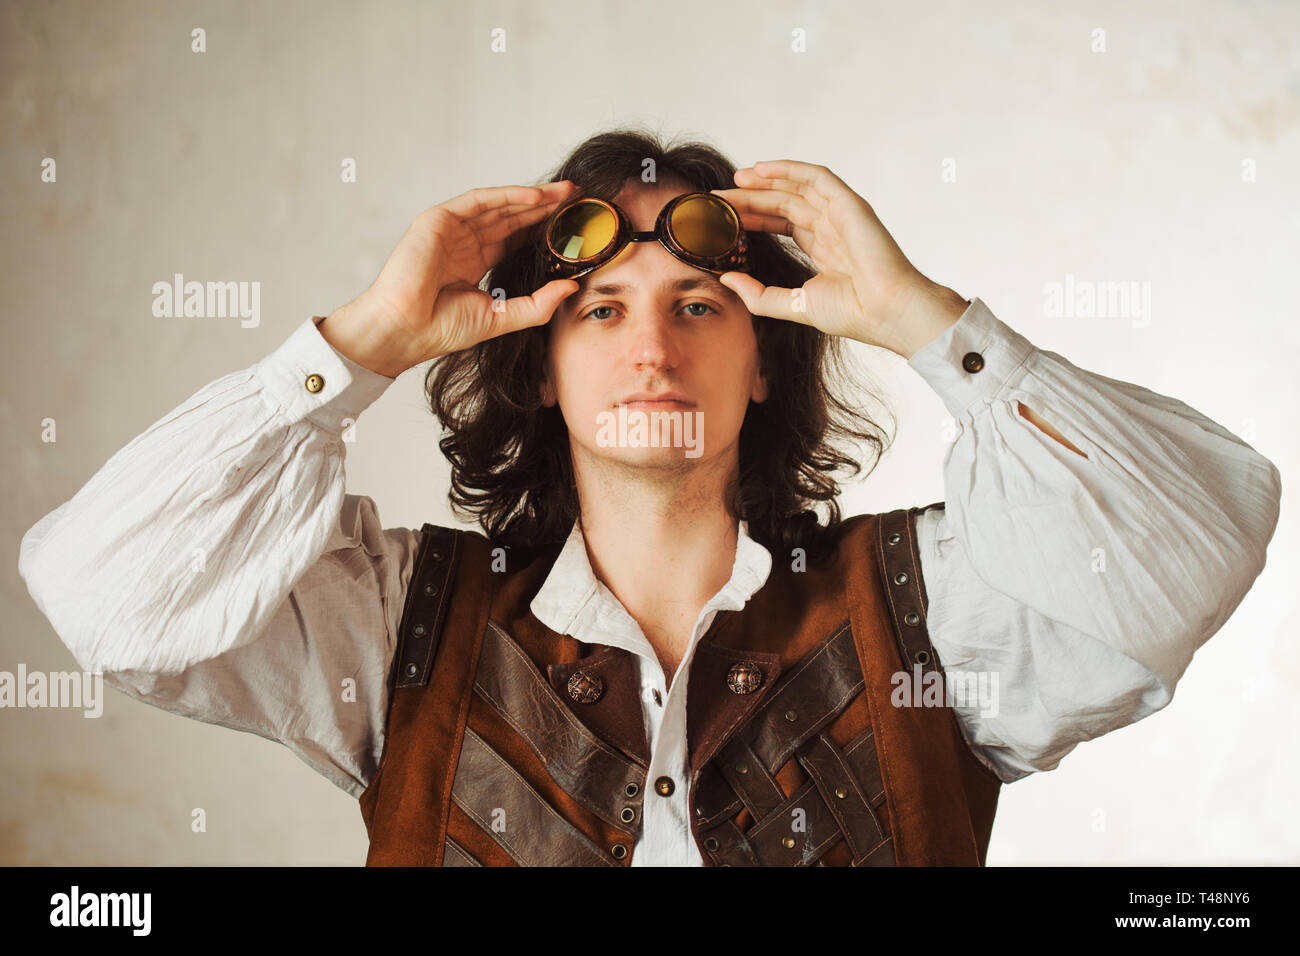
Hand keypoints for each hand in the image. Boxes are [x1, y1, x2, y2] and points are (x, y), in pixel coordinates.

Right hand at [320, 181, 580, 376]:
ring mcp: (451, 230)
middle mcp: (463, 243)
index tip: (573, 226)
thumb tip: (571, 286)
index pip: (514, 239)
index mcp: (474, 263)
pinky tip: (537, 197)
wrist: (406, 330)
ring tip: (565, 193)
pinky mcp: (439, 220)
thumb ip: (538, 304)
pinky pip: (480, 200)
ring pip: (499, 205)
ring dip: (532, 197)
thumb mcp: (502, 317)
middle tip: (576, 200)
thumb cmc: (442, 329)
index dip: (542, 231)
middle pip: (511, 218)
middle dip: (544, 208)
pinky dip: (509, 195)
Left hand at [710, 160, 965, 358]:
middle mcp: (831, 228)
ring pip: (796, 187)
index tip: (723, 218)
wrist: (887, 313)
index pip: (780, 223)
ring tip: (734, 179)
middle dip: (750, 197)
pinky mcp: (850, 205)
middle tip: (719, 197)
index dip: (752, 217)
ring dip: (765, 180)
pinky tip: (761, 169)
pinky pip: (817, 178)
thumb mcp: (793, 306)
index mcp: (822, 249)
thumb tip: (726, 278)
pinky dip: (789, 169)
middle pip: (783, 204)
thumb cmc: (853, 314)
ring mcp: (841, 214)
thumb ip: (759, 294)